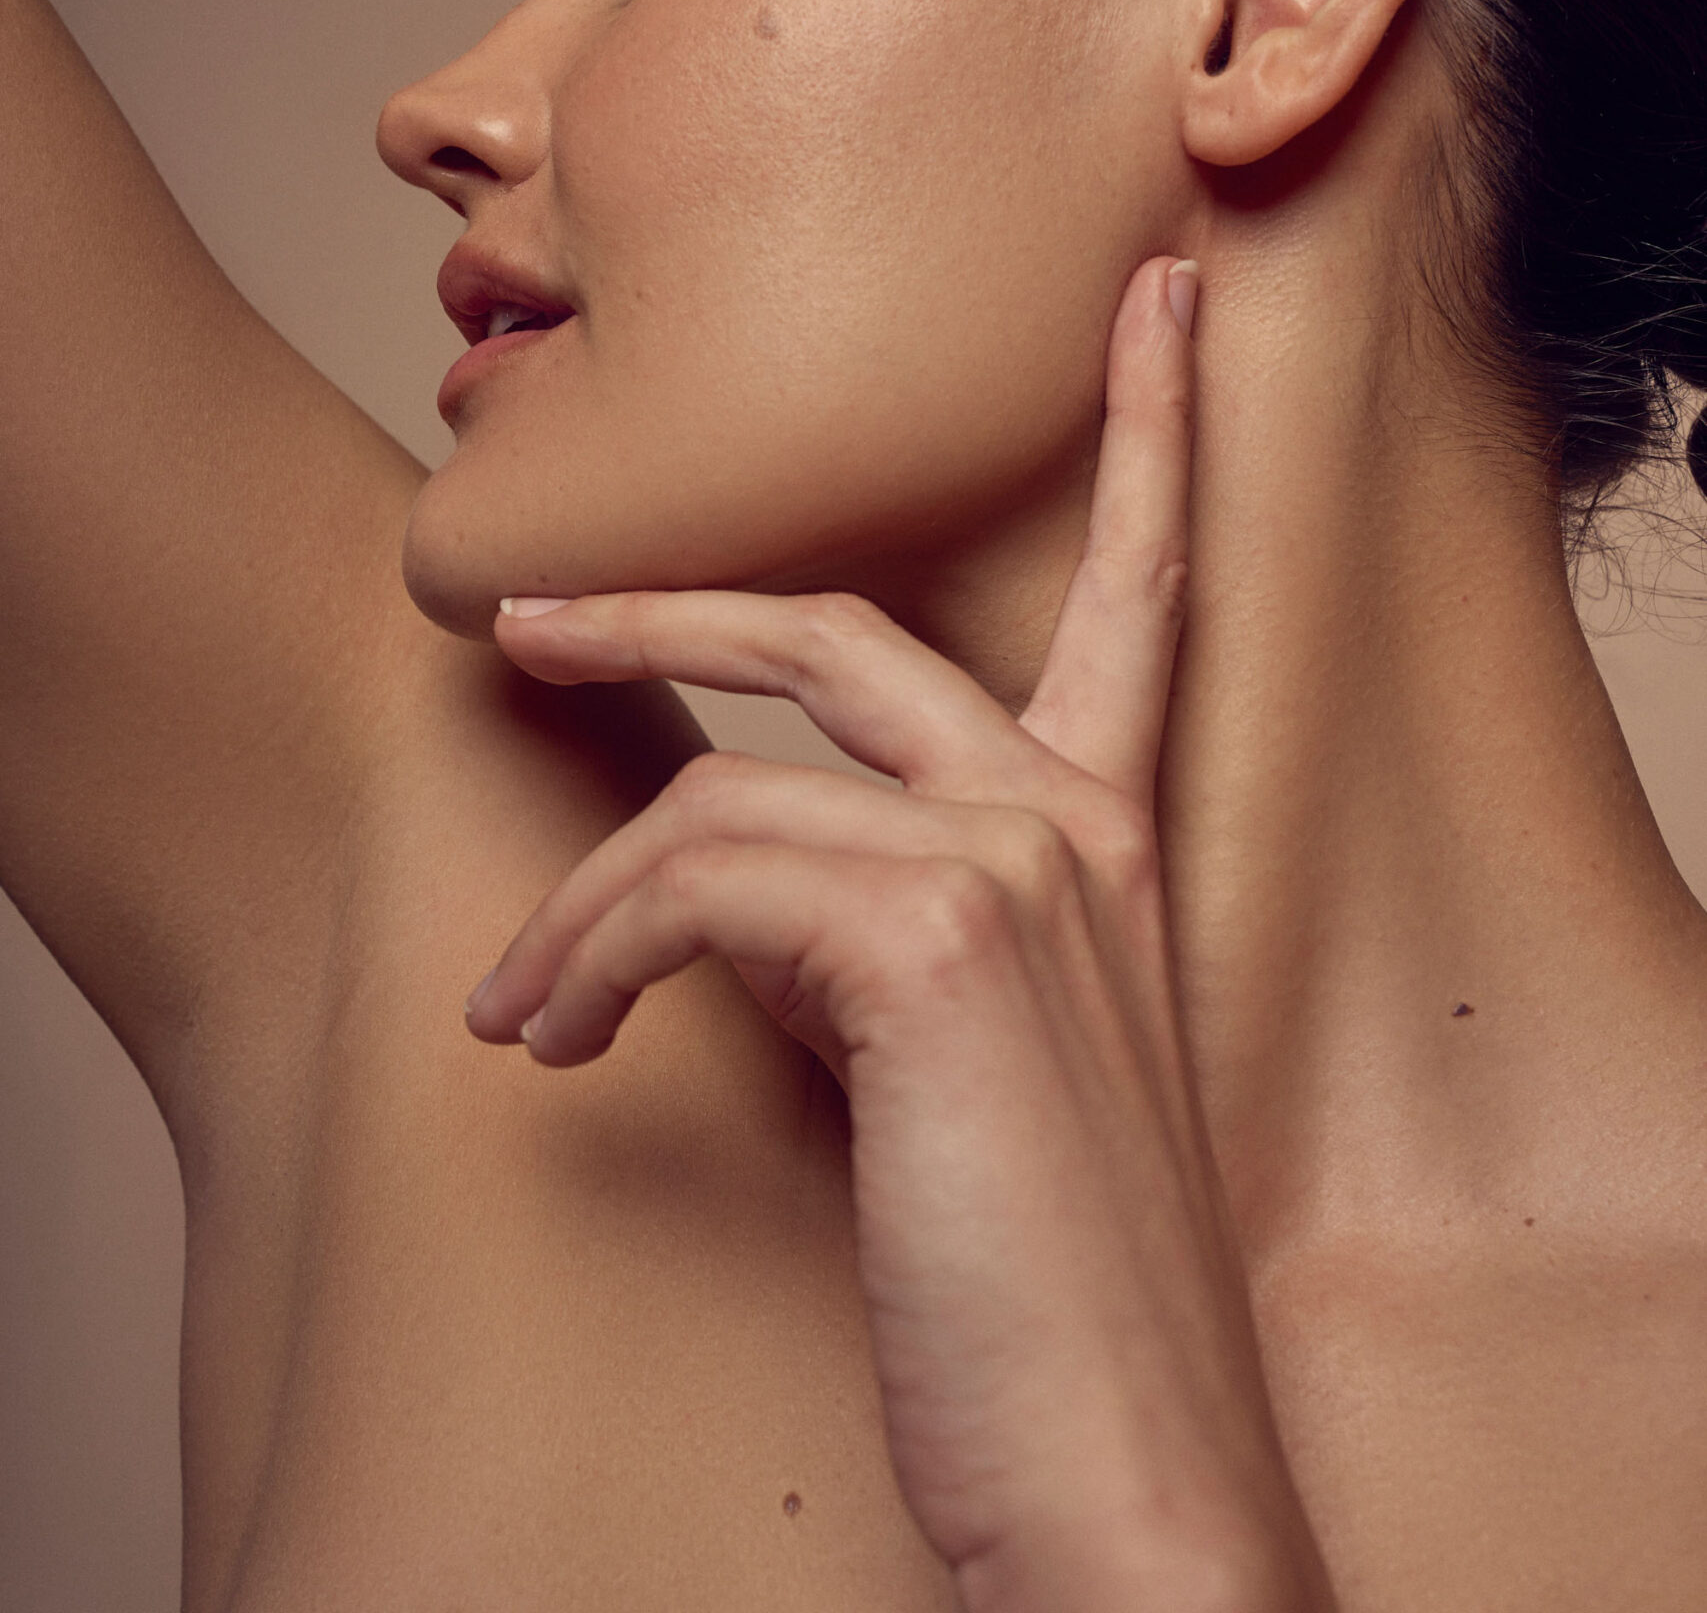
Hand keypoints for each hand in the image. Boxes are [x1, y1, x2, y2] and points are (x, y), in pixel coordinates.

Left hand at [467, 259, 1333, 1612]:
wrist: (1127, 1478)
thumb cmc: (1042, 1284)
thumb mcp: (971, 1062)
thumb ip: (881, 929)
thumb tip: (716, 889)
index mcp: (1118, 833)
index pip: (1142, 587)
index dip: (1152, 424)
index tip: (1153, 296)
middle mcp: (1080, 816)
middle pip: (837, 624)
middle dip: (667, 600)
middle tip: (534, 614)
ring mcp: (1019, 863)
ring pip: (723, 789)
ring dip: (582, 904)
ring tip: (520, 1007)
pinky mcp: (938, 941)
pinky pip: (693, 882)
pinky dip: (588, 960)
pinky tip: (555, 1047)